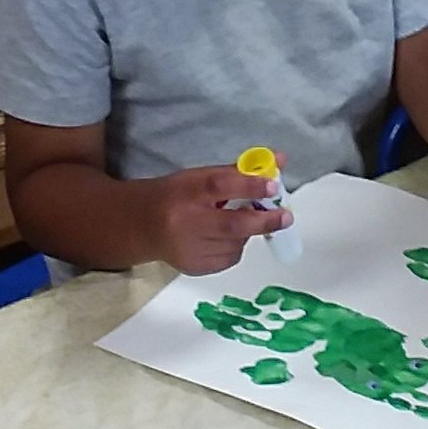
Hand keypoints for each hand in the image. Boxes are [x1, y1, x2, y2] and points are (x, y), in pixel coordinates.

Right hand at [145, 164, 280, 276]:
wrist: (143, 225)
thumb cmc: (178, 195)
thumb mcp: (201, 177)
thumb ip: (240, 172)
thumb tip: (280, 160)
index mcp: (188, 192)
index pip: (221, 186)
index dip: (250, 186)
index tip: (273, 186)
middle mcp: (187, 223)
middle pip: (233, 225)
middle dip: (264, 221)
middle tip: (285, 217)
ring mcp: (190, 250)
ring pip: (236, 244)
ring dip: (248, 233)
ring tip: (240, 223)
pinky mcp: (195, 267)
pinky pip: (229, 258)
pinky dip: (236, 247)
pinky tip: (223, 238)